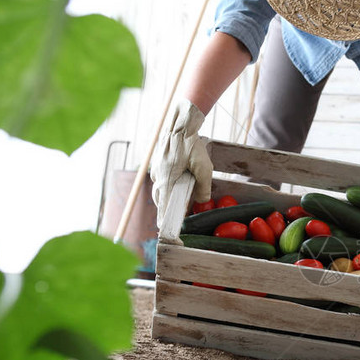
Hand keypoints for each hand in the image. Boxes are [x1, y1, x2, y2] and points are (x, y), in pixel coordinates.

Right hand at [150, 100, 213, 225]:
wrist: (179, 124)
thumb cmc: (191, 145)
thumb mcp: (203, 168)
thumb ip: (204, 187)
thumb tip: (202, 201)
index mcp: (166, 182)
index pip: (163, 211)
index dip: (166, 226)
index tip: (170, 236)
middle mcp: (158, 179)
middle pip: (162, 203)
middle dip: (171, 212)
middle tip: (180, 220)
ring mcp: (156, 172)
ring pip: (162, 192)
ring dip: (171, 199)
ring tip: (182, 203)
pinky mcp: (158, 166)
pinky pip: (162, 182)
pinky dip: (170, 188)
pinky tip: (180, 185)